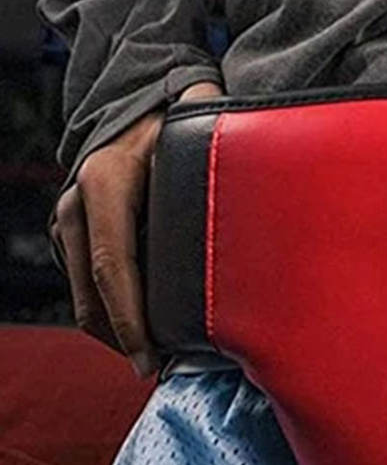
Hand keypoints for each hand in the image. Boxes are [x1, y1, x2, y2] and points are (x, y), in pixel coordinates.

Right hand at [52, 80, 223, 377]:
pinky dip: (113, 310)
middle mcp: (78, 203)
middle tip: (164, 368)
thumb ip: (208, 180)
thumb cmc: (178, 119)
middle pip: (91, 294)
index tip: (149, 361)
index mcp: (107, 183)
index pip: (113, 268)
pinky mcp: (73, 228)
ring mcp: (69, 216)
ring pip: (85, 295)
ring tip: (161, 355)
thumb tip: (239, 236)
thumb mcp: (197, 140)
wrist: (140, 97)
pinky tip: (148, 326)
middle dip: (124, 339)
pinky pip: (87, 283)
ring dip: (118, 330)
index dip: (130, 322)